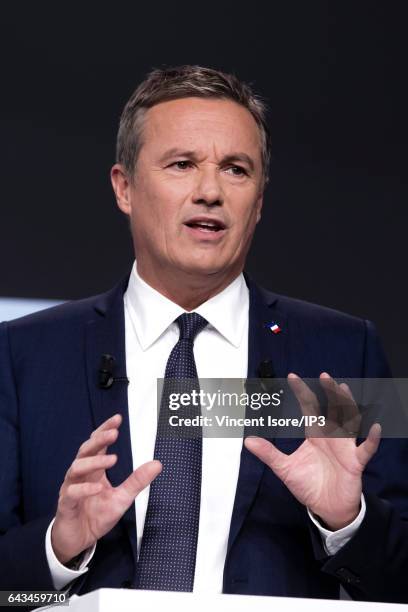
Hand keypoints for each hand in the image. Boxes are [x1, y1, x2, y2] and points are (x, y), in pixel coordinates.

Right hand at [52, 414, 161, 564]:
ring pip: (76, 468)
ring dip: (94, 461)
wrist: (78, 540)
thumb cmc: (96, 516)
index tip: (117, 419)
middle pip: (85, 450)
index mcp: (94, 470)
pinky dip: (85, 489)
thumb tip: (157, 464)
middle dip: (99, 440)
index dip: (105, 430)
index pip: (97, 444)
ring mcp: (71, 488)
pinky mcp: (66, 505)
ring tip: (112, 459)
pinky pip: (72, 493)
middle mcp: (80, 475)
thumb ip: (137, 481)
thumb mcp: (122, 498)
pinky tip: (98, 487)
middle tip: (114, 433)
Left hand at [245, 373, 380, 529]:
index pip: (308, 408)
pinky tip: (375, 428)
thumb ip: (268, 454)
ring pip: (349, 421)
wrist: (326, 508)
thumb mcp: (285, 468)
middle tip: (324, 376)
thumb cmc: (309, 485)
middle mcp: (331, 436)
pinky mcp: (355, 462)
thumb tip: (248, 441)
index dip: (302, 392)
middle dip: (329, 392)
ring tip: (344, 389)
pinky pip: (366, 449)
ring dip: (347, 406)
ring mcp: (344, 447)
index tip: (292, 377)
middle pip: (332, 409)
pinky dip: (372, 439)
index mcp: (315, 434)